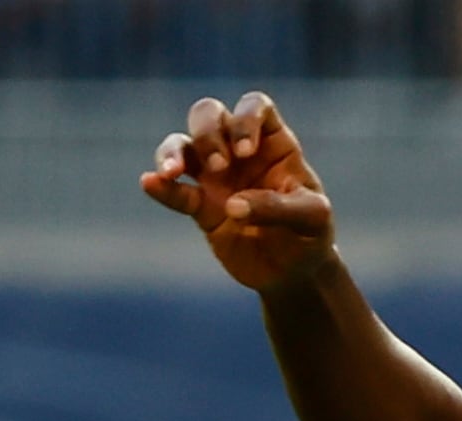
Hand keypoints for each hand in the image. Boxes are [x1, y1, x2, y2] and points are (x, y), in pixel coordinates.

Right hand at [141, 93, 334, 292]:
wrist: (296, 272)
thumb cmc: (311, 236)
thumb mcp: (311, 220)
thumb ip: (278, 207)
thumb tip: (231, 206)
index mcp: (274, 143)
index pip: (255, 106)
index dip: (245, 119)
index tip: (245, 151)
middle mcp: (240, 151)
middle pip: (210, 114)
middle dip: (207, 132)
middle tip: (219, 166)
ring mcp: (216, 176)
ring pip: (183, 144)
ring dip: (174, 152)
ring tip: (174, 172)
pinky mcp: (200, 206)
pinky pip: (175, 190)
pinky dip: (161, 186)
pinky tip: (150, 183)